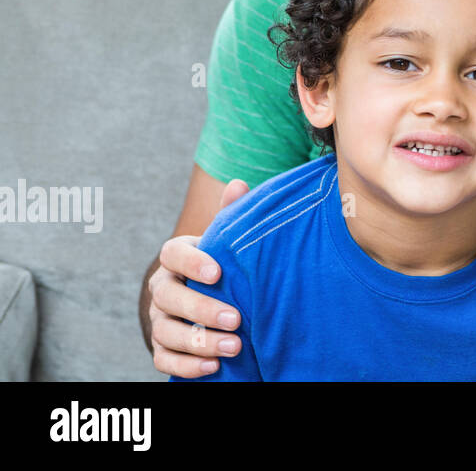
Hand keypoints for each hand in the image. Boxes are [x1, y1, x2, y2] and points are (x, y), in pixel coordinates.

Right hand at [147, 179, 248, 376]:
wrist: (207, 294)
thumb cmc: (222, 263)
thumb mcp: (226, 240)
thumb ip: (230, 215)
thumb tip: (238, 185)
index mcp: (176, 257)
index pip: (173, 254)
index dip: (192, 262)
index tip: (218, 273)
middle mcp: (162, 287)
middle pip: (170, 298)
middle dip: (202, 310)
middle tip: (236, 319)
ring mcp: (159, 318)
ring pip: (167, 332)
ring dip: (199, 342)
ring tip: (234, 348)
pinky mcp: (162, 346)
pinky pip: (164, 360)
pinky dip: (187, 366)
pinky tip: (214, 367)